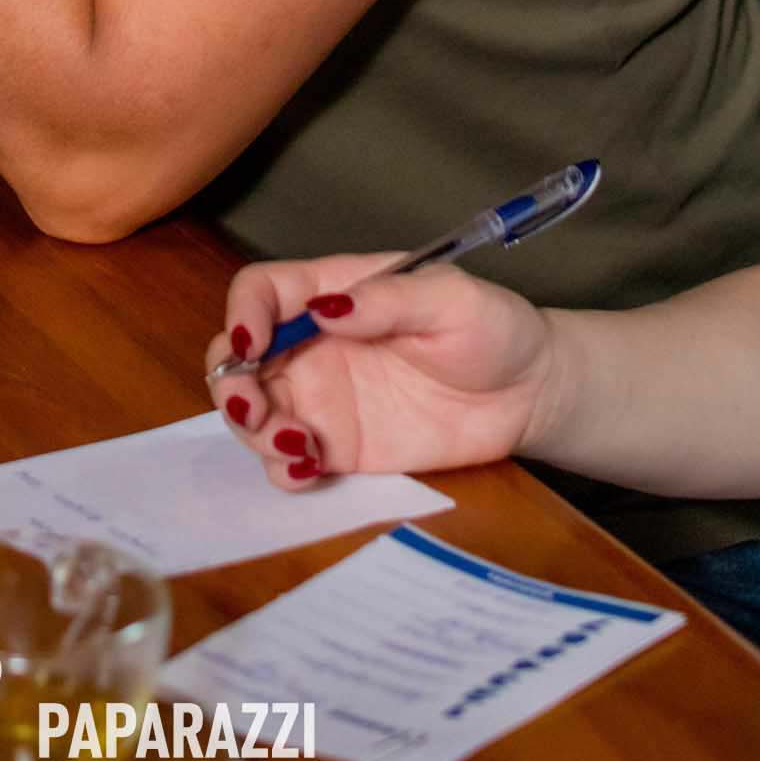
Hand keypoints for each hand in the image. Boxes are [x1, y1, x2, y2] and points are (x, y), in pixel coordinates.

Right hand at [204, 254, 559, 487]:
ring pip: (254, 412)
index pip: (262, 291)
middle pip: (239, 357)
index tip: (251, 343)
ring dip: (254, 432)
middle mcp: (314, 345)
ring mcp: (323, 399)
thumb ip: (388, 300)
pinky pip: (288, 459)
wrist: (529, 394)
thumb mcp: (449, 299)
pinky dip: (281, 468)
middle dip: (230, 383)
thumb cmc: (492, 328)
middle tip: (255, 410)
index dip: (243, 313)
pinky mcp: (340, 448)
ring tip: (297, 447)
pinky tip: (308, 469)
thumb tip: (325, 310)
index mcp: (333, 293)